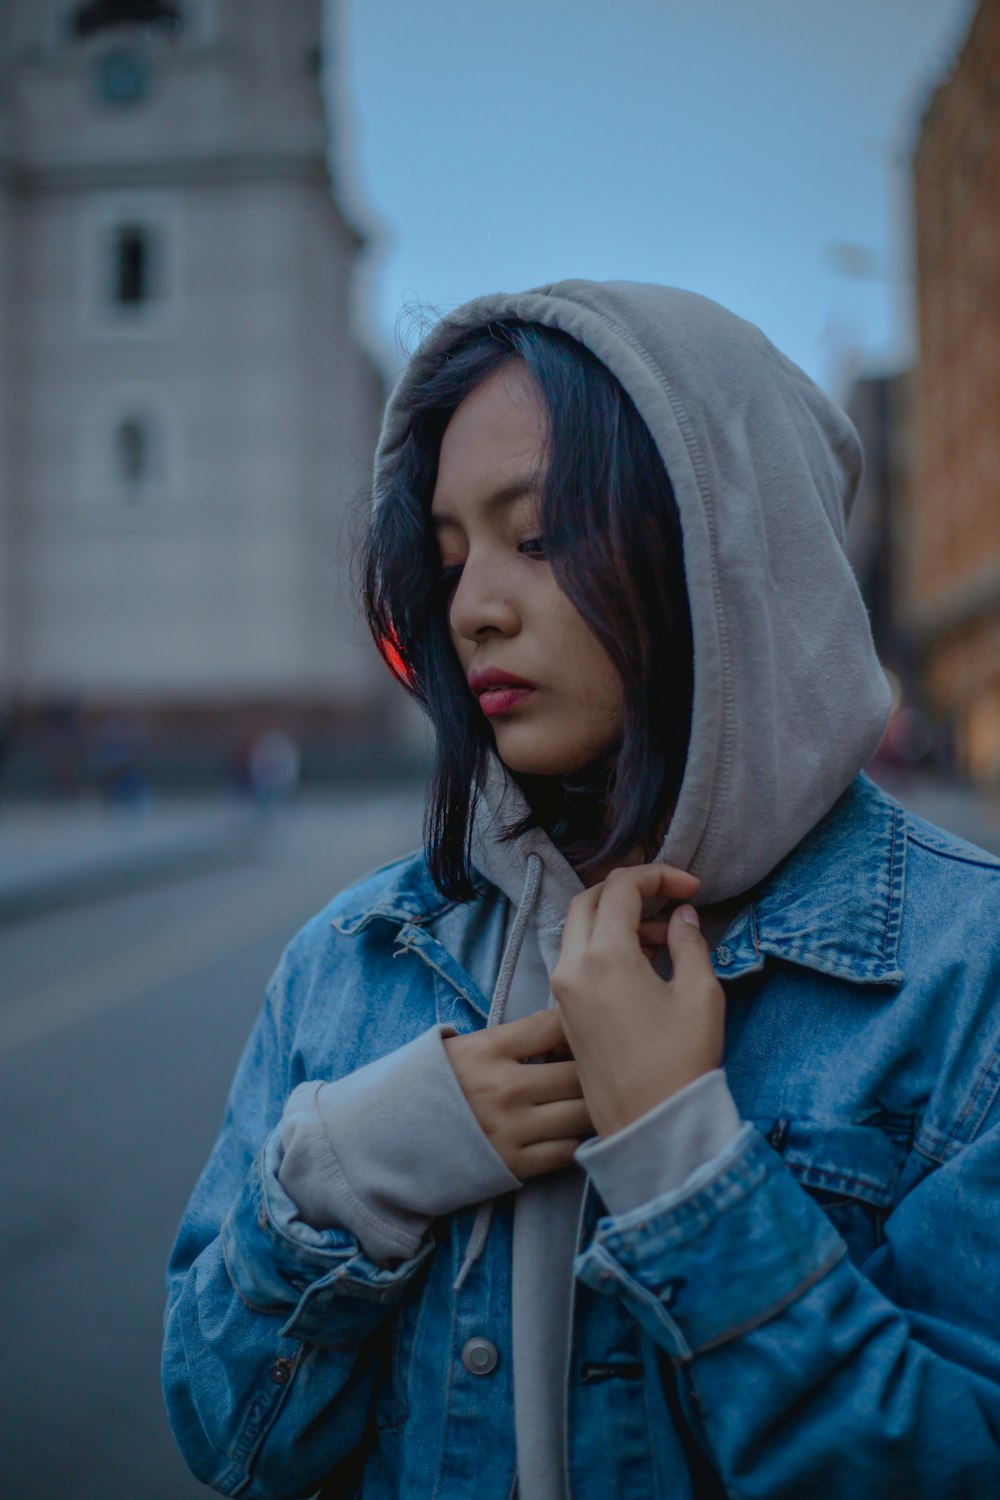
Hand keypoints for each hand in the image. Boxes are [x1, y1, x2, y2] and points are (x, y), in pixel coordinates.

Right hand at [443, 1008, 593, 1179]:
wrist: (391, 1139)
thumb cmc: (435, 1086)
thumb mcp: (465, 1047)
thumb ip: (513, 1039)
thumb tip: (568, 1029)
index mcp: (489, 1049)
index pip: (556, 1024)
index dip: (579, 1028)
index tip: (582, 1036)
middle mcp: (504, 1087)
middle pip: (579, 1073)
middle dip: (596, 1072)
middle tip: (600, 1074)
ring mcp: (510, 1128)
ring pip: (581, 1114)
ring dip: (592, 1108)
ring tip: (590, 1104)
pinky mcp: (513, 1165)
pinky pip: (567, 1151)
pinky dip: (576, 1141)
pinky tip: (569, 1133)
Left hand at [551, 864, 723, 1137]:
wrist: (652, 1125)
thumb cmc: (681, 1061)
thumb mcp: (700, 993)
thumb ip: (690, 942)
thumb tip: (681, 916)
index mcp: (604, 956)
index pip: (622, 888)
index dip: (659, 876)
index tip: (692, 888)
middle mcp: (572, 968)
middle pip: (590, 901)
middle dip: (630, 890)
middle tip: (669, 900)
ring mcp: (563, 993)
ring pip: (580, 930)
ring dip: (618, 920)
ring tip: (665, 938)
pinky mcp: (566, 1014)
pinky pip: (578, 961)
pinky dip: (606, 947)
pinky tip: (644, 965)